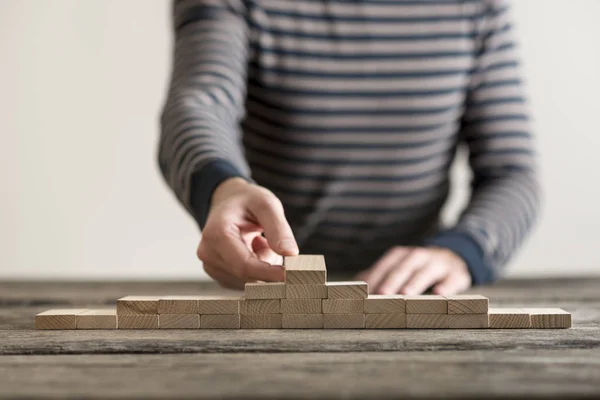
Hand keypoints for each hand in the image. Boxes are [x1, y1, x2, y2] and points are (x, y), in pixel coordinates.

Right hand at [197, 178, 297, 288]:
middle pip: (247, 275)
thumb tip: (290, 253)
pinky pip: (246, 282)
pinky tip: (253, 251)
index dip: (269, 273)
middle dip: (268, 265)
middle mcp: (208, 253)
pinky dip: (257, 270)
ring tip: (260, 242)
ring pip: (249, 281)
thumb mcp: (267, 204)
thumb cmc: (247, 201)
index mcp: (216, 234)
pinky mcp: (218, 275)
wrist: (229, 202)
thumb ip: (278, 228)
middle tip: (272, 241)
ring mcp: (211, 266)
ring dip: (264, 267)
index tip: (290, 274)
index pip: (244, 265)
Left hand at [355, 246, 470, 295]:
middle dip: (391, 281)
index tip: (364, 293)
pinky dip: (446, 286)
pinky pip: (451, 279)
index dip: (374, 278)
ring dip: (415, 282)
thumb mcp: (399, 267)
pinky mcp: (457, 274)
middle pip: (402, 268)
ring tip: (405, 294)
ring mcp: (438, 263)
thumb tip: (355, 286)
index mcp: (401, 255)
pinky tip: (438, 294)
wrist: (453, 259)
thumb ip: (379, 275)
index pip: (385, 266)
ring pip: (425, 271)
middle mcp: (418, 256)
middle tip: (381, 294)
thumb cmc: (417, 268)